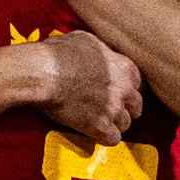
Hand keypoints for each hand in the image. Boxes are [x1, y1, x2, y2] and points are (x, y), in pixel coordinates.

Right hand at [37, 30, 142, 145]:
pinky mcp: (99, 126)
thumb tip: (97, 53)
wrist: (43, 72)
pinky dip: (105, 137)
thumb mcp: (85, 40)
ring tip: (100, 121)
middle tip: (110, 109)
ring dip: (114, 124)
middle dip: (125, 108)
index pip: (136, 83)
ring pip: (125, 123)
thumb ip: (101, 51)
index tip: (116, 91)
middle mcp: (123, 89)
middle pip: (136, 106)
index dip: (125, 88)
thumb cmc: (58, 54)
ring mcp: (113, 109)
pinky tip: (96, 132)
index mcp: (124, 67)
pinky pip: (113, 139)